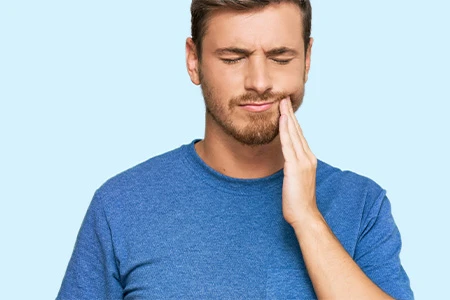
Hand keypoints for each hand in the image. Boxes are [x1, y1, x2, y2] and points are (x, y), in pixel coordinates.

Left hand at [279, 98, 318, 226]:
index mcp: (308, 159)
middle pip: (297, 131)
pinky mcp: (295, 168)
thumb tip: (286, 159)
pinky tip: (282, 122)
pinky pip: (288, 146)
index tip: (286, 108)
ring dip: (287, 118)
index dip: (293, 121)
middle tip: (283, 98)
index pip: (299, 135)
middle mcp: (308, 157)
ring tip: (281, 104)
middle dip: (290, 114)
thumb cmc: (298, 200)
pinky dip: (285, 132)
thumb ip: (293, 166)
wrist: (305, 215)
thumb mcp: (296, 178)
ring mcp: (303, 162)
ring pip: (294, 135)